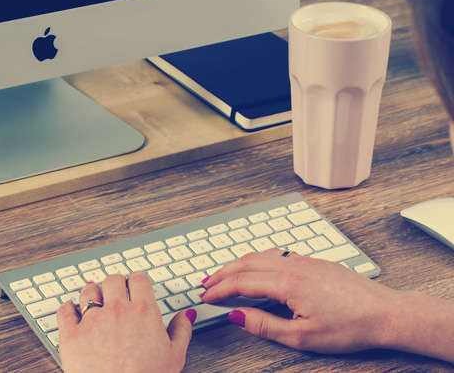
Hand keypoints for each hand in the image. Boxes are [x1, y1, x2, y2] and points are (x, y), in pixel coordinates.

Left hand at [57, 272, 195, 372]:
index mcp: (143, 312)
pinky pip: (64, 311)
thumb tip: (186, 315)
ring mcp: (92, 321)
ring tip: (93, 295)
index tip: (136, 284)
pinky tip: (70, 309)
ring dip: (92, 291)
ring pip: (89, 291)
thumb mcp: (174, 357)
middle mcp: (117, 310)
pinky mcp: (71, 335)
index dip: (137, 280)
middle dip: (115, 283)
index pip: (139, 279)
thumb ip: (181, 331)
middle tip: (116, 290)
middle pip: (113, 280)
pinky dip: (67, 307)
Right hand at [200, 248, 402, 353]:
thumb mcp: (302, 336)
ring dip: (240, 264)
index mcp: (287, 282)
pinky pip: (277, 255)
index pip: (241, 282)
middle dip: (223, 272)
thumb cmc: (349, 326)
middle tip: (206, 283)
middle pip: (247, 262)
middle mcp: (293, 265)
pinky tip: (258, 269)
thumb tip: (237, 316)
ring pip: (261, 255)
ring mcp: (305, 260)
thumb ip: (264, 325)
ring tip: (226, 275)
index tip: (205, 296)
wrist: (384, 313)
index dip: (219, 290)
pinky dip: (258, 260)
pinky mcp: (315, 262)